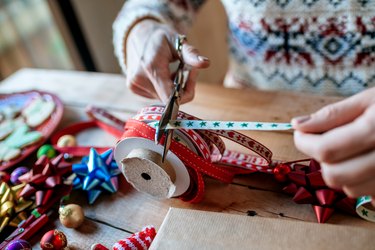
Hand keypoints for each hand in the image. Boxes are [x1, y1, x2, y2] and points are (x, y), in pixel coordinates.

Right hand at [125, 20, 209, 102]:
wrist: (137, 34)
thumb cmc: (159, 37)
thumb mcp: (177, 41)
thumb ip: (190, 54)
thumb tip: (205, 63)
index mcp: (151, 66)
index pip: (170, 97)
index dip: (185, 93)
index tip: (190, 77)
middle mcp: (140, 79)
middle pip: (168, 97)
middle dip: (180, 87)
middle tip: (183, 69)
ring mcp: (135, 84)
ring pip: (162, 97)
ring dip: (171, 87)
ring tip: (170, 70)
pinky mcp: (133, 88)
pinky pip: (154, 94)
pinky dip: (162, 87)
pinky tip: (161, 74)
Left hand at [292, 87, 374, 205]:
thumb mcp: (370, 99)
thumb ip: (332, 114)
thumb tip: (297, 125)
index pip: (326, 149)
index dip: (304, 142)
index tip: (301, 133)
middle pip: (334, 175)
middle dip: (321, 159)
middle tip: (322, 141)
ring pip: (349, 188)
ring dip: (339, 171)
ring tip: (350, 150)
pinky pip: (368, 194)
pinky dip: (359, 180)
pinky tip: (367, 161)